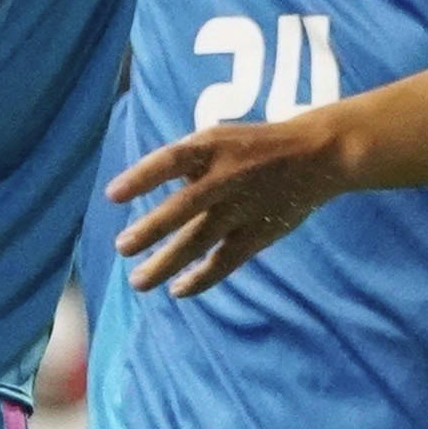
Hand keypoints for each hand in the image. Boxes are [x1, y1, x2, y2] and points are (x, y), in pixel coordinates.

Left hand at [107, 109, 353, 296]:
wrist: (315, 154)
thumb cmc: (254, 145)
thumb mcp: (219, 137)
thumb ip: (188, 164)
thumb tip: (151, 188)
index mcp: (212, 146)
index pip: (169, 161)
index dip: (141, 178)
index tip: (113, 196)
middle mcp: (225, 177)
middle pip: (181, 209)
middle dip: (149, 231)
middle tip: (121, 247)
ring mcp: (242, 209)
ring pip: (198, 242)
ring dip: (166, 263)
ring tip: (138, 281)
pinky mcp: (257, 234)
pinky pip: (224, 262)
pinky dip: (201, 278)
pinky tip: (178, 290)